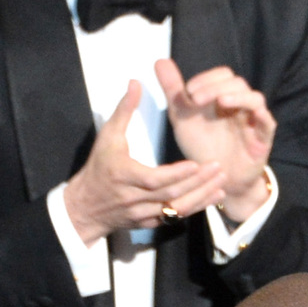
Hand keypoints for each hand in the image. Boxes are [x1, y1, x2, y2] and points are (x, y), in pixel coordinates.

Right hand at [61, 82, 225, 244]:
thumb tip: (135, 83)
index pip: (153, 179)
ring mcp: (142, 214)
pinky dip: (195, 208)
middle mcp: (133, 198)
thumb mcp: (107, 136)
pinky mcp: (148, 223)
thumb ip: (124, 110)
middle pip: (171, 195)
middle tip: (218, 168)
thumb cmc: (98, 168)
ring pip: (176, 210)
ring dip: (201, 198)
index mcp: (123, 176)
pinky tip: (212, 197)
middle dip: (197, 183)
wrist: (85, 207)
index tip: (196, 164)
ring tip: (222, 184)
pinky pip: (175, 219)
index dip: (176, 174)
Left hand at [156, 59, 275, 223]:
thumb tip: (160, 60)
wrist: (216, 180)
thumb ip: (173, 90)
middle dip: (216, 86)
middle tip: (197, 99)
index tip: (189, 91)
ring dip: (237, 96)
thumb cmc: (202, 146)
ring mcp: (252, 120)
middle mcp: (239, 105)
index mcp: (222, 97)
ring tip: (220, 101)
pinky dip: (259, 114)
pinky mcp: (262, 138)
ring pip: (254, 98)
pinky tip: (247, 114)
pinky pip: (267, 122)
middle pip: (237, 83)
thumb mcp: (183, 117)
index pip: (222, 76)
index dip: (207, 78)